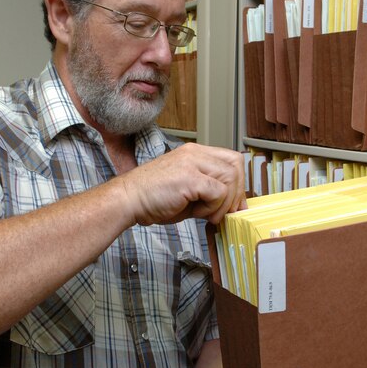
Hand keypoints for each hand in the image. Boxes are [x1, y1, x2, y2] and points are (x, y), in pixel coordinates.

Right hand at [117, 143, 246, 225]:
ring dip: (223, 203)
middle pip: (236, 164)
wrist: (128, 200)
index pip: (231, 159)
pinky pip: (219, 193)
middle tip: (226, 211)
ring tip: (206, 214)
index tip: (234, 204)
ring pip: (230, 178)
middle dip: (236, 192)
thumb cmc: (153, 198)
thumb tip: (232, 204)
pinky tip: (196, 214)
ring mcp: (192, 163)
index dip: (238, 182)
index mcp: (194, 152)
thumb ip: (209, 190)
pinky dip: (213, 208)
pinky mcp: (189, 178)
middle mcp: (195, 153)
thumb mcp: (187, 189)